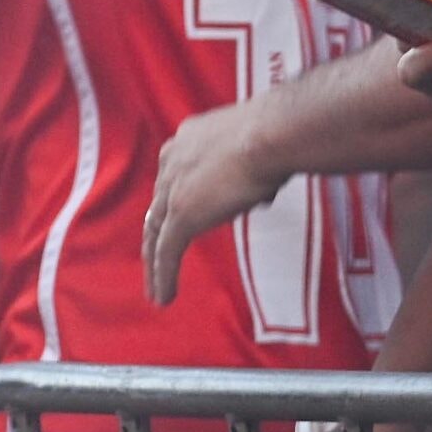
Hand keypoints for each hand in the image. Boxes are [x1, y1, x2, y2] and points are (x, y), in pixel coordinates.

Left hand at [142, 104, 284, 306]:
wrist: (271, 133)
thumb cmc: (276, 134)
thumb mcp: (252, 148)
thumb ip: (247, 170)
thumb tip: (259, 192)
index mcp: (185, 143)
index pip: (172, 181)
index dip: (172, 206)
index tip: (174, 225)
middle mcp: (171, 163)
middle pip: (157, 209)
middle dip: (156, 239)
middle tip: (156, 264)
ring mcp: (174, 189)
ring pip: (155, 235)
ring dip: (155, 266)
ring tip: (156, 293)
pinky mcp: (182, 214)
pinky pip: (166, 251)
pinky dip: (164, 276)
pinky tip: (164, 297)